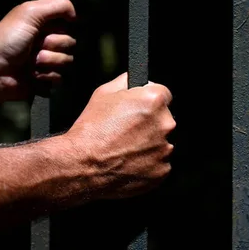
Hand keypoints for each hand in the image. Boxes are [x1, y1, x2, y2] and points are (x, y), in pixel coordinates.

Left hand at [0, 0, 76, 99]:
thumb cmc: (7, 40)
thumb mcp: (29, 13)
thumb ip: (55, 5)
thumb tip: (75, 14)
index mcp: (42, 24)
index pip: (67, 23)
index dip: (59, 27)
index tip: (45, 29)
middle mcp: (46, 41)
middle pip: (70, 43)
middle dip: (52, 46)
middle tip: (34, 47)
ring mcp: (46, 61)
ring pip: (67, 61)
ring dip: (48, 62)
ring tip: (30, 62)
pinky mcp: (45, 79)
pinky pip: (60, 78)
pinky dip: (46, 76)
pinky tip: (32, 75)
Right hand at [64, 73, 175, 198]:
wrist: (83, 164)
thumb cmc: (92, 128)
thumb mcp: (104, 92)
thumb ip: (127, 81)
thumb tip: (136, 80)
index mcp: (154, 100)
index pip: (164, 94)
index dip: (150, 100)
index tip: (140, 108)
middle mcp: (166, 123)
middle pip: (164, 118)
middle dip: (150, 122)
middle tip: (128, 130)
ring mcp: (165, 148)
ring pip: (162, 141)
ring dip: (149, 143)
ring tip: (126, 147)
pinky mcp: (162, 169)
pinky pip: (159, 162)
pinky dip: (148, 162)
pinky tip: (129, 161)